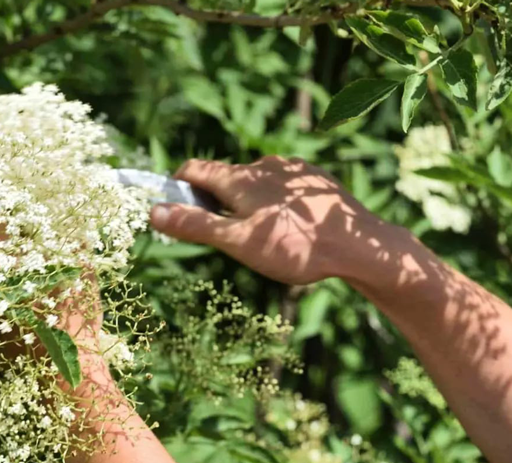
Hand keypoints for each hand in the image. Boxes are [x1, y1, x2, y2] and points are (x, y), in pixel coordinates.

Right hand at [150, 156, 376, 284]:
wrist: (358, 246)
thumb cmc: (295, 247)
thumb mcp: (239, 242)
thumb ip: (197, 226)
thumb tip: (154, 212)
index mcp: (239, 179)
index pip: (193, 170)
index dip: (177, 186)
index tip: (173, 206)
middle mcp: (263, 165)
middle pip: (224, 177)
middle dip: (214, 200)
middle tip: (222, 234)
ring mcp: (291, 170)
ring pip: (255, 182)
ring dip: (247, 201)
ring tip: (262, 234)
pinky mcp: (313, 179)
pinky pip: (282, 186)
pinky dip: (274, 201)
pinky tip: (289, 226)